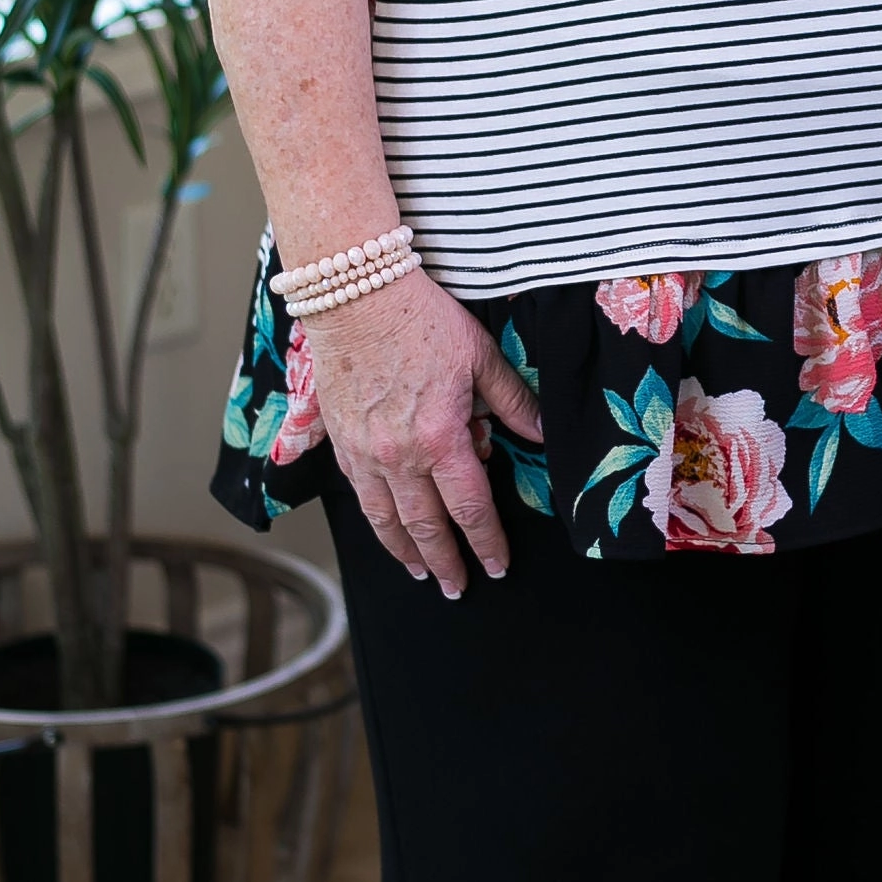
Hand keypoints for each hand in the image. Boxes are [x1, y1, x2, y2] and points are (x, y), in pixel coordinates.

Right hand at [304, 271, 540, 596]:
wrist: (354, 294)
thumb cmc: (420, 318)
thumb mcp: (481, 356)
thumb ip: (513, 402)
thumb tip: (542, 434)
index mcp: (441, 439)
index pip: (471, 509)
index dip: (487, 543)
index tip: (497, 566)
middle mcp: (399, 457)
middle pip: (426, 527)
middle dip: (446, 563)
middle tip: (458, 587)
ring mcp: (364, 452)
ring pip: (385, 521)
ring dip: (405, 553)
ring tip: (421, 573)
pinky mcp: (339, 441)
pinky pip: (358, 494)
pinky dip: (374, 520)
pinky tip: (384, 528)